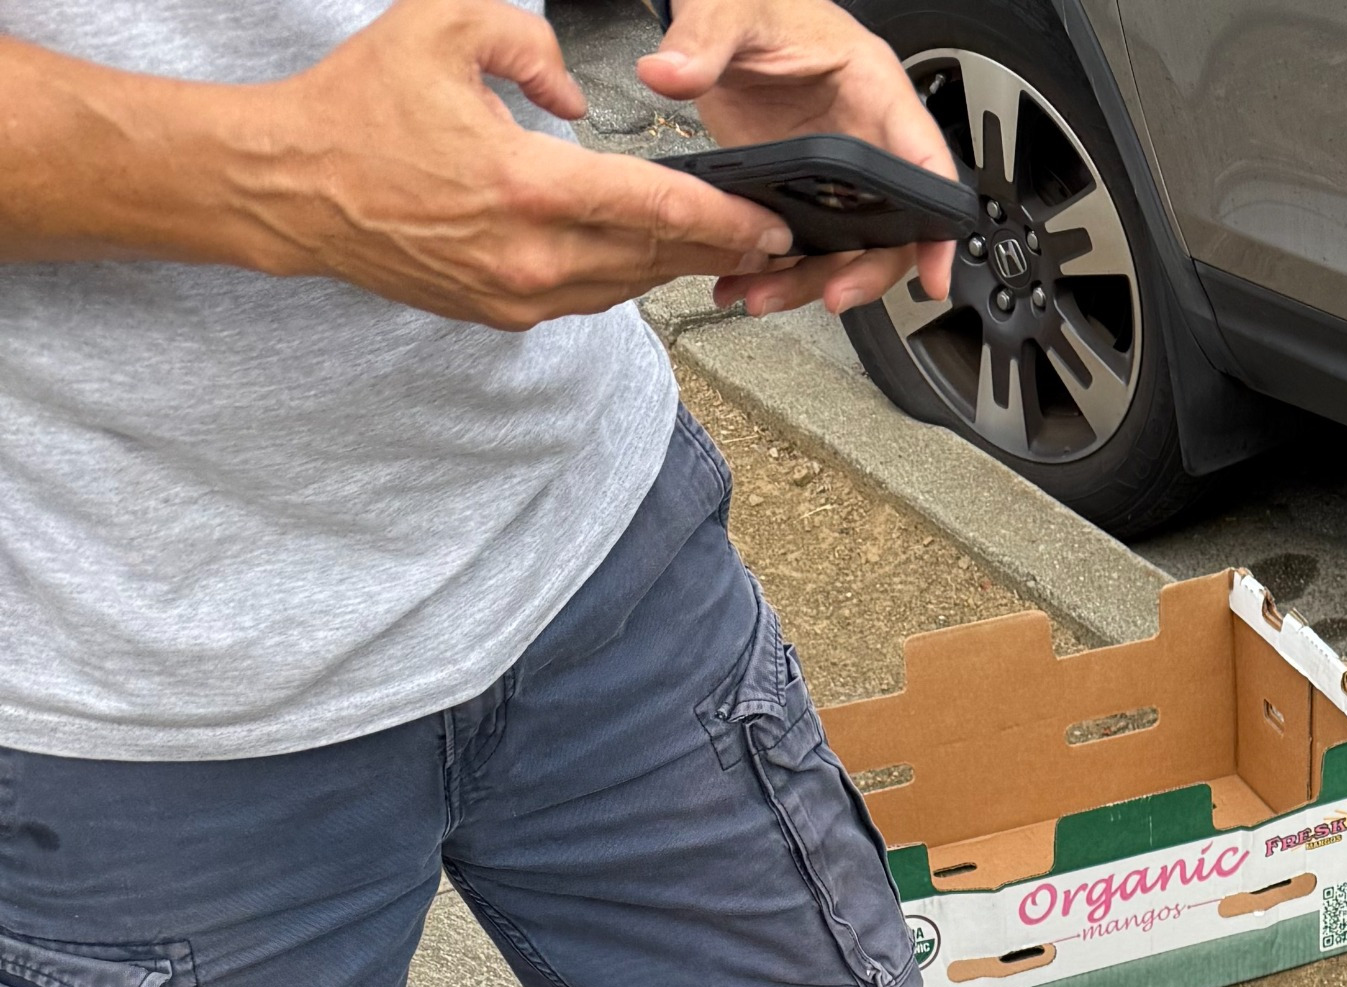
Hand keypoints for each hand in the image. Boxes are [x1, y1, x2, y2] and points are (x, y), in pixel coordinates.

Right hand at [222, 0, 794, 325]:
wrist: (295, 187)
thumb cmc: (362, 105)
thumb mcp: (444, 26)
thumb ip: (530, 44)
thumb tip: (576, 93)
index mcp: (526, 188)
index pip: (652, 210)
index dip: (723, 220)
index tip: (769, 223)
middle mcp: (529, 258)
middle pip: (652, 261)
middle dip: (716, 250)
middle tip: (766, 237)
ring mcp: (514, 296)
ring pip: (623, 287)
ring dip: (672, 268)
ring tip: (718, 247)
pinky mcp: (499, 316)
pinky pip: (584, 299)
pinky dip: (622, 278)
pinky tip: (645, 258)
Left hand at [639, 0, 960, 316]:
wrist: (726, 14)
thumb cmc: (756, 1)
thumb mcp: (732, 10)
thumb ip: (704, 42)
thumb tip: (670, 73)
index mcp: (872, 88)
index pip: (925, 163)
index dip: (939, 224)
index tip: (934, 271)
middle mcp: (863, 138)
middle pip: (890, 226)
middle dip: (862, 271)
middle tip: (831, 296)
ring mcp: (835, 173)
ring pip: (845, 247)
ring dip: (807, 282)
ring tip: (761, 296)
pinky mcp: (802, 191)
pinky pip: (804, 244)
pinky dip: (776, 271)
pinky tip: (745, 281)